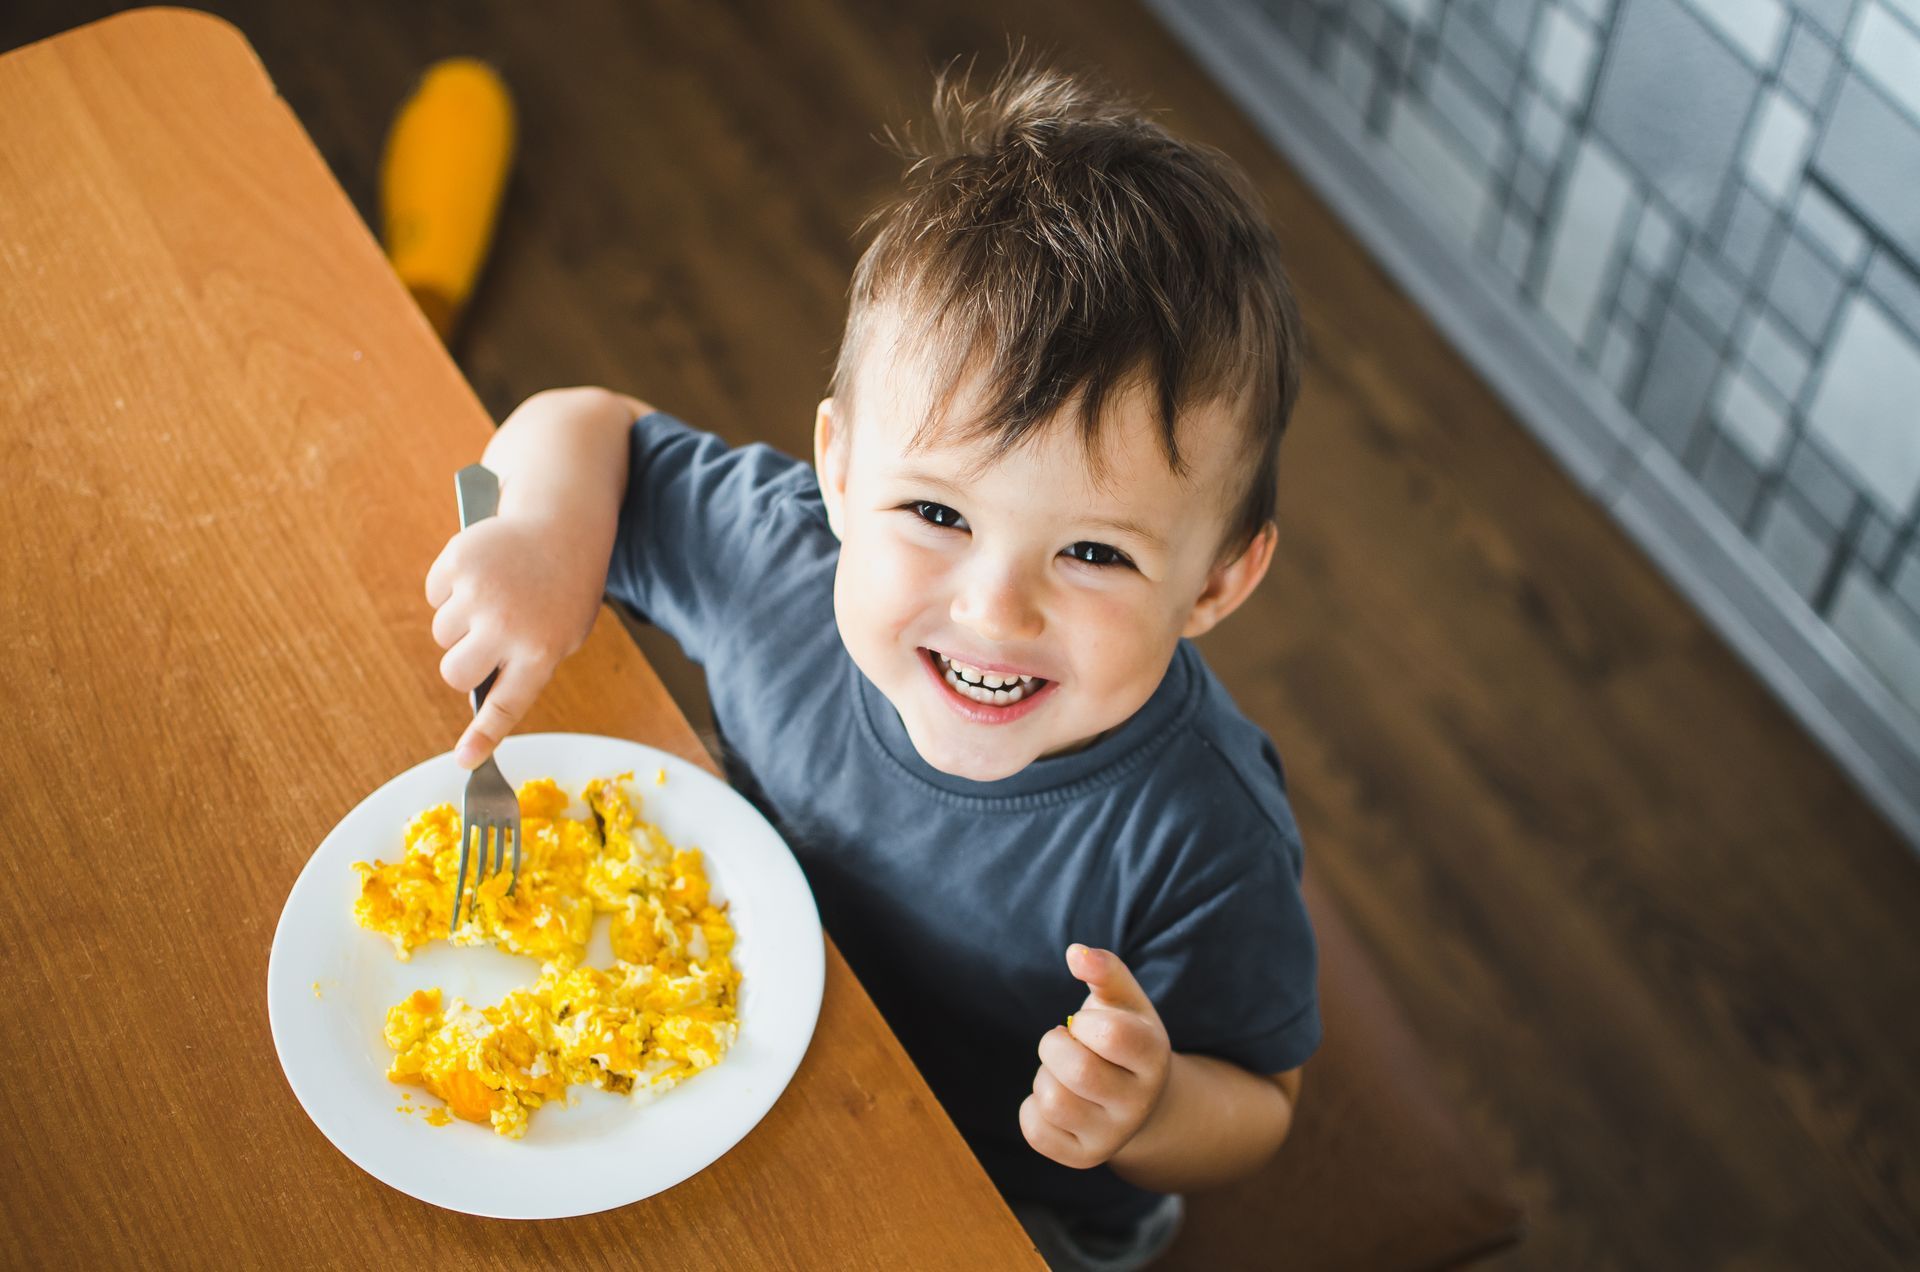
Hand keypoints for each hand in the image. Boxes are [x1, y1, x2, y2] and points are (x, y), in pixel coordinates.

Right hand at [424, 509, 606, 766]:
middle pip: (455, 673)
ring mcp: (480, 593)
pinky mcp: (458, 562)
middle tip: (482, 645)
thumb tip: (477, 694)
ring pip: (442, 634)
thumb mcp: (562, 633)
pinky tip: (483, 573)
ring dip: (459, 623)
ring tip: (494, 598)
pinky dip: (450, 588)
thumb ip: (525, 665)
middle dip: (461, 665)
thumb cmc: (563, 590)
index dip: (484, 736)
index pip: (506, 705)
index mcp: (542, 650)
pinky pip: (434, 595)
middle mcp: (508, 626)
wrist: (564, 525)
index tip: (465, 761)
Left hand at [1020, 944, 1171, 1169]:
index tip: (1083, 1024)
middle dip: (1054, 1045)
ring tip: (1062, 1072)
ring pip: (1054, 1102)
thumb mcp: (1123, 1000)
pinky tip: (1057, 1097)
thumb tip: (1076, 953)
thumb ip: (1104, 970)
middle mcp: (1138, 1103)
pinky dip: (1032, 1107)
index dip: (1084, 1023)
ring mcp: (1112, 1136)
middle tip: (1063, 1042)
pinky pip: (1036, 1131)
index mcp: (1153, 1057)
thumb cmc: (1124, 1037)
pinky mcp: (1083, 1157)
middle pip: (1079, 1072)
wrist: (1140, 1100)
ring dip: (1044, 1076)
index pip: (1114, 1036)